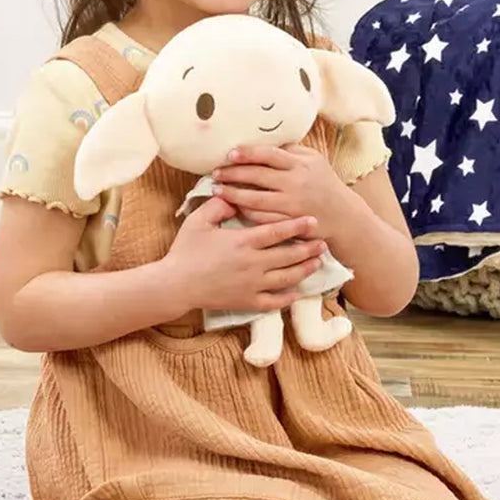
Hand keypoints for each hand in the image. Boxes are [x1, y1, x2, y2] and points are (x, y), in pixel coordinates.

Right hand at [159, 195, 326, 314]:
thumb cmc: (185, 250)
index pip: (277, 231)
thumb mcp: (199, 221)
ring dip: (305, 269)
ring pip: (287, 278)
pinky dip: (289, 297)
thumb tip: (235, 196)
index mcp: (242, 242)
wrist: (175, 284)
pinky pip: (274, 302)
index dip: (296, 225)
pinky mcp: (247, 302)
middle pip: (288, 255)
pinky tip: (299, 291)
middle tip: (323, 242)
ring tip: (317, 262)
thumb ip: (219, 206)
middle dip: (308, 248)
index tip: (312, 220)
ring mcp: (252, 285)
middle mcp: (252, 264)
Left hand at [212, 143, 348, 228]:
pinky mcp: (289, 224)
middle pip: (258, 176)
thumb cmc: (324, 183)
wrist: (344, 216)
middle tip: (215, 173)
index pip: (269, 155)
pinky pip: (262, 218)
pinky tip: (234, 207)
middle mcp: (296, 184)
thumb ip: (290, 150)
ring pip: (255, 200)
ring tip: (217, 191)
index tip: (230, 154)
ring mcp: (292, 206)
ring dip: (233, 195)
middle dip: (233, 174)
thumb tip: (264, 139)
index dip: (248, 153)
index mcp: (300, 164)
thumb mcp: (313, 161)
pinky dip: (246, 213)